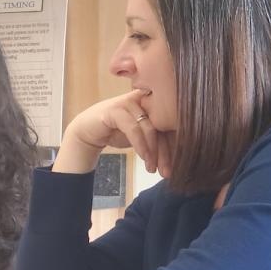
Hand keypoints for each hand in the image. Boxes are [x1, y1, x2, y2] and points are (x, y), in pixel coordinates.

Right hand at [55, 90, 171, 175]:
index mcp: (154, 101)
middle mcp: (144, 97)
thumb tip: (182, 154)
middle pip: (163, 126)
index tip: (176, 167)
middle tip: (166, 172)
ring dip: (153, 151)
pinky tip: (144, 158)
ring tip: (152, 168)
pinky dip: (141, 146)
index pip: (171, 124)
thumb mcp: (142, 136)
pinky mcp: (116, 108)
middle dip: (166, 152)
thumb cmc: (117, 131)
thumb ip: (158, 138)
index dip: (176, 146)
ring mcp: (130, 101)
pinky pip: (134, 129)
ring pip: (150, 128)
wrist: (88, 131)